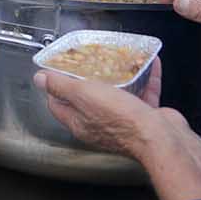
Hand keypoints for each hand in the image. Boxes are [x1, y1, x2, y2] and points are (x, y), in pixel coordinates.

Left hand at [32, 60, 162, 157]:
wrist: (160, 139)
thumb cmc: (122, 120)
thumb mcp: (83, 95)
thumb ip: (61, 86)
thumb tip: (40, 79)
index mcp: (80, 122)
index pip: (59, 104)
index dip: (56, 86)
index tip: (57, 70)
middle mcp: (100, 125)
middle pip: (89, 99)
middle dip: (90, 78)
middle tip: (92, 60)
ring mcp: (124, 122)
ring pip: (119, 95)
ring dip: (121, 77)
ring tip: (120, 60)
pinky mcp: (145, 118)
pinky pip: (144, 94)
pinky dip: (146, 78)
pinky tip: (150, 64)